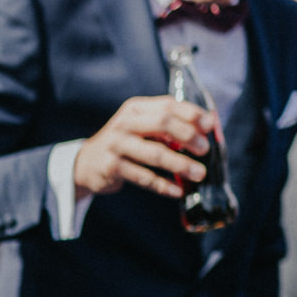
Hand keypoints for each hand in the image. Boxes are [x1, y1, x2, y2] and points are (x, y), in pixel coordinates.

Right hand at [72, 95, 215, 197]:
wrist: (86, 163)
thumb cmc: (124, 144)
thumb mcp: (140, 127)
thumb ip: (168, 125)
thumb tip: (208, 126)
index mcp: (136, 109)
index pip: (167, 105)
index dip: (191, 114)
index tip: (210, 125)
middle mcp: (125, 124)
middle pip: (162, 124)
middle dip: (188, 136)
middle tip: (205, 149)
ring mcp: (116, 145)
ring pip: (154, 154)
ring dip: (180, 164)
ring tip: (199, 173)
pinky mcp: (111, 168)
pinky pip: (143, 178)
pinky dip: (162, 186)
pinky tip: (177, 191)